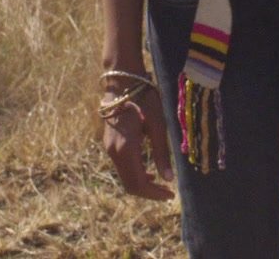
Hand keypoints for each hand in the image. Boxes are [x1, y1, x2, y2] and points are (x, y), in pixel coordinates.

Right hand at [101, 76, 173, 199]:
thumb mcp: (158, 125)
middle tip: (168, 193)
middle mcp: (114, 152)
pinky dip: (135, 174)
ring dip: (141, 184)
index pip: (138, 183)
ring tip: (161, 185)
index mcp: (126, 149)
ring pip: (124, 176)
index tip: (170, 196)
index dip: (154, 194)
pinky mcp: (109, 144)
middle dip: (148, 192)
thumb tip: (168, 179)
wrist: (122, 82)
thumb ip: (161, 153)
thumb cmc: (144, 99)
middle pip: (129, 184)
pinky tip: (149, 172)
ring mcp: (109, 148)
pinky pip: (122, 166)